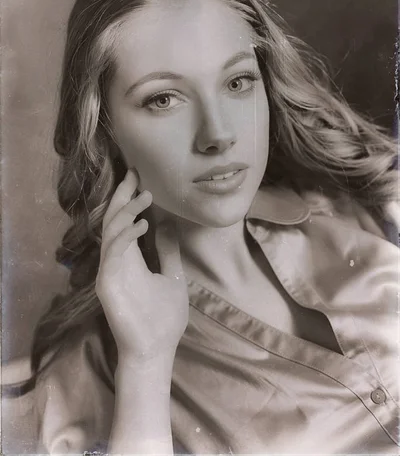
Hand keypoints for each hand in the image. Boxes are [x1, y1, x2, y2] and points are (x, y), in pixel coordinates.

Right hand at [96, 169, 188, 362]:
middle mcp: (116, 260)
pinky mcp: (108, 283)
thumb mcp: (172, 276)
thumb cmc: (164, 318)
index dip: (129, 198)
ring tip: (146, 195)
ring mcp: (110, 271)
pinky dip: (126, 235)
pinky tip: (143, 224)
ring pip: (111, 231)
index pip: (125, 221)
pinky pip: (114, 252)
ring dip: (127, 211)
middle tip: (134, 172)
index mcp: (130, 258)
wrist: (155, 351)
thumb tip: (167, 223)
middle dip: (122, 195)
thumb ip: (167, 251)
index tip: (139, 177)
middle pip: (114, 220)